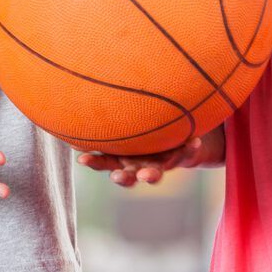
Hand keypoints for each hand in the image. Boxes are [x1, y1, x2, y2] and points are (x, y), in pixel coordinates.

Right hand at [78, 126, 225, 188]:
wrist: (175, 139)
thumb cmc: (142, 130)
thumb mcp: (125, 124)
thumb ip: (108, 114)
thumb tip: (77, 94)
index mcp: (121, 158)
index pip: (103, 162)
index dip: (92, 161)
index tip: (81, 158)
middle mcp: (138, 166)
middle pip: (126, 176)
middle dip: (121, 177)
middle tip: (117, 176)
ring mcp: (158, 164)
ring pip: (153, 174)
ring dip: (150, 175)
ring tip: (147, 175)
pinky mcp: (179, 158)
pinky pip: (185, 153)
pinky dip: (189, 148)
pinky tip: (194, 140)